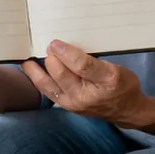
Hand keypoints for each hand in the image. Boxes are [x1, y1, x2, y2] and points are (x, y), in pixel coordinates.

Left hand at [21, 40, 152, 125]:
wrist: (127, 110)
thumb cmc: (122, 86)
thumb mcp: (116, 69)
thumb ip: (92, 61)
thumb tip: (67, 48)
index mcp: (103, 82)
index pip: (82, 66)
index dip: (67, 53)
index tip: (56, 42)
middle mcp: (84, 96)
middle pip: (61, 74)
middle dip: (52, 58)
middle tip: (49, 46)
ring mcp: (73, 103)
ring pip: (49, 85)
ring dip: (37, 71)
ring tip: (28, 61)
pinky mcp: (67, 105)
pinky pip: (48, 91)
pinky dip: (38, 80)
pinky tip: (31, 70)